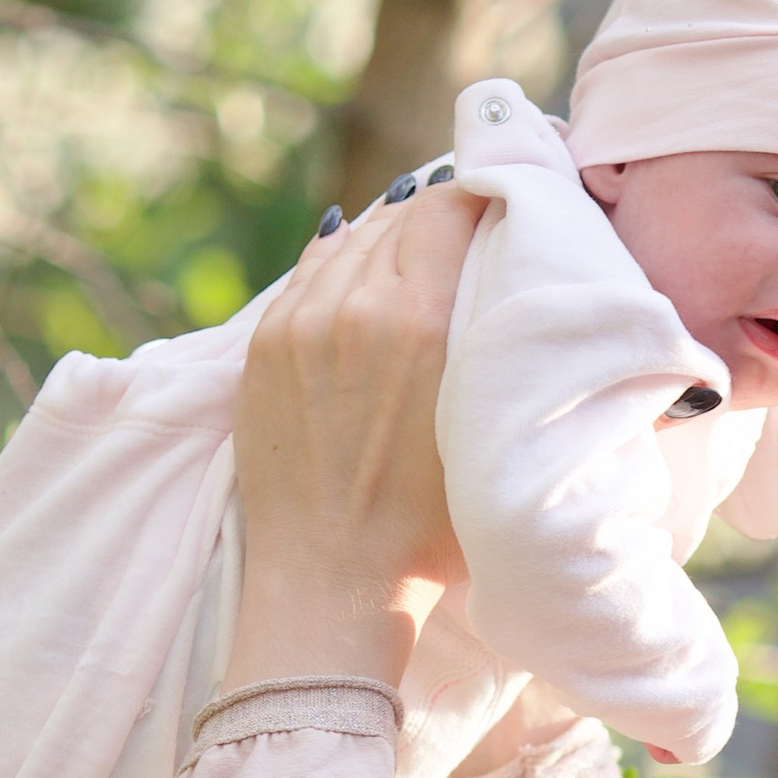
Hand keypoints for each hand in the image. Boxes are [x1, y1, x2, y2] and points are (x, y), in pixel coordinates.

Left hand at [226, 179, 481, 693]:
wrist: (332, 583)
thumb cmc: (431, 528)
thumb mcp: (488, 428)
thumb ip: (500, 347)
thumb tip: (512, 279)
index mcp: (418, 324)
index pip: (448, 209)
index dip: (480, 194)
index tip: (504, 203)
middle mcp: (353, 308)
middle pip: (401, 218)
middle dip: (439, 213)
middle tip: (472, 221)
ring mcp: (300, 324)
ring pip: (353, 240)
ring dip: (390, 235)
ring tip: (421, 245)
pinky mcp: (265, 345)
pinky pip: (310, 273)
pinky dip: (343, 261)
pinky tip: (365, 266)